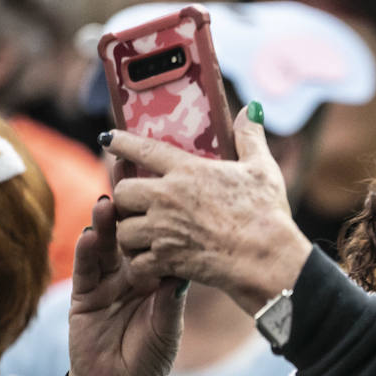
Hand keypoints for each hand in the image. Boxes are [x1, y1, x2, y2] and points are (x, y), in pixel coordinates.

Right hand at [67, 196, 184, 375]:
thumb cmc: (151, 357)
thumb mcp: (168, 326)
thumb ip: (169, 297)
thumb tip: (180, 268)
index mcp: (158, 273)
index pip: (160, 234)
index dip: (162, 210)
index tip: (168, 182)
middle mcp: (132, 270)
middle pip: (131, 229)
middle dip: (131, 201)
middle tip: (131, 170)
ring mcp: (107, 280)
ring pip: (106, 243)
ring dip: (106, 222)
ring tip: (110, 201)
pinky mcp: (84, 294)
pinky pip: (86, 269)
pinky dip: (87, 251)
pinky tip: (89, 234)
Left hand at [106, 107, 310, 313]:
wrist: (267, 259)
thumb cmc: (267, 214)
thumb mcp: (262, 169)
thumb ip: (250, 138)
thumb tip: (251, 110)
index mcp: (188, 171)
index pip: (143, 149)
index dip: (122, 143)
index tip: (108, 139)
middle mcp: (168, 198)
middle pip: (122, 193)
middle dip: (126, 199)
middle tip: (138, 204)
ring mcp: (164, 230)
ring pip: (124, 231)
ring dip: (132, 234)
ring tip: (145, 236)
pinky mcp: (167, 260)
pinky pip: (137, 262)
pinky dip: (143, 265)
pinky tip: (155, 264)